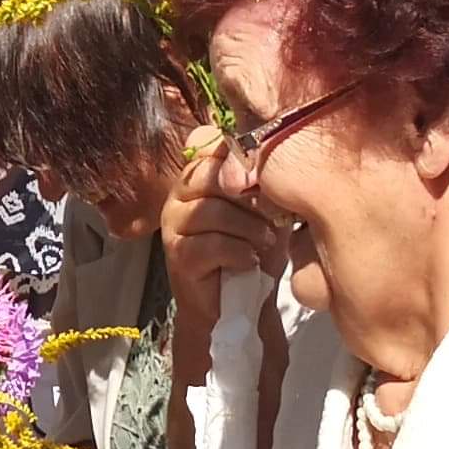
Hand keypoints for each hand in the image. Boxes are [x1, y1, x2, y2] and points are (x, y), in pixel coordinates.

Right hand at [159, 132, 287, 305]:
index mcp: (200, 175)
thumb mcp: (266, 210)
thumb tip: (274, 161)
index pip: (212, 146)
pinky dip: (239, 252)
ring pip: (212, 211)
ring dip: (248, 228)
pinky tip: (250, 260)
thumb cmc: (253, 250)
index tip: (268, 182)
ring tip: (264, 242)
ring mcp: (174, 224)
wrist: (241, 302)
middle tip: (272, 215)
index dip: (243, 160)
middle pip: (212, 176)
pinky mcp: (177, 255)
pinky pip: (211, 244)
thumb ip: (263, 183)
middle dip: (249, 196)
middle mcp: (181, 194)